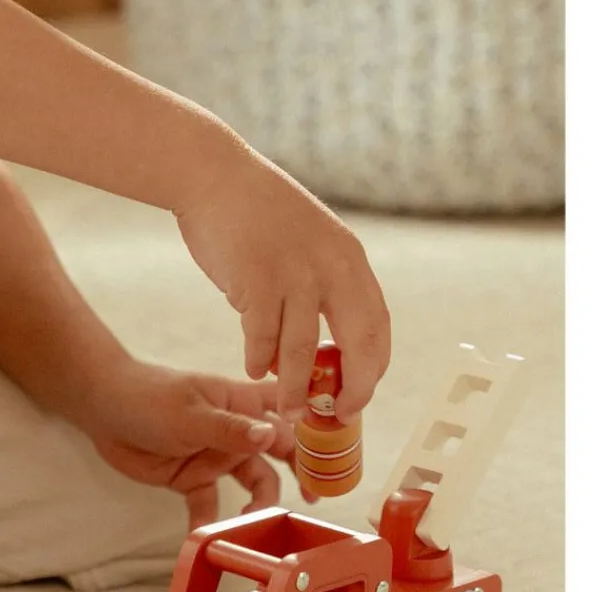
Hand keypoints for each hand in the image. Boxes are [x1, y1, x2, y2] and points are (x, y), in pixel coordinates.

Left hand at [85, 359, 316, 529]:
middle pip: (282, 454)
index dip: (317, 427)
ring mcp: (218, 456)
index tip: (338, 453)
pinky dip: (210, 522)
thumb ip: (231, 429)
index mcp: (244, 404)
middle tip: (315, 500)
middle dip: (302, 475)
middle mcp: (239, 432)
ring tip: (253, 524)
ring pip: (254, 484)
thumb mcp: (192, 413)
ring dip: (258, 505)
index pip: (291, 411)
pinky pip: (210, 506)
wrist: (102, 408)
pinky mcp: (193, 479)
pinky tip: (206, 537)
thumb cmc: (150, 396)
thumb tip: (272, 436)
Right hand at [175, 144, 391, 424]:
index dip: (373, 369)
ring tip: (288, 410)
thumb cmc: (259, 215)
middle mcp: (331, 268)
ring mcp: (294, 274)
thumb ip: (325, 287)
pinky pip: (262, 338)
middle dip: (352, 389)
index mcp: (350, 260)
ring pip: (303, 351)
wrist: (214, 176)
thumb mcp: (311, 243)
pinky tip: (254, 370)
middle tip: (338, 415)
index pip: (378, 327)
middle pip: (357, 345)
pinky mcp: (256, 280)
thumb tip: (324, 349)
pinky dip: (259, 360)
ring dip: (296, 389)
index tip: (360, 396)